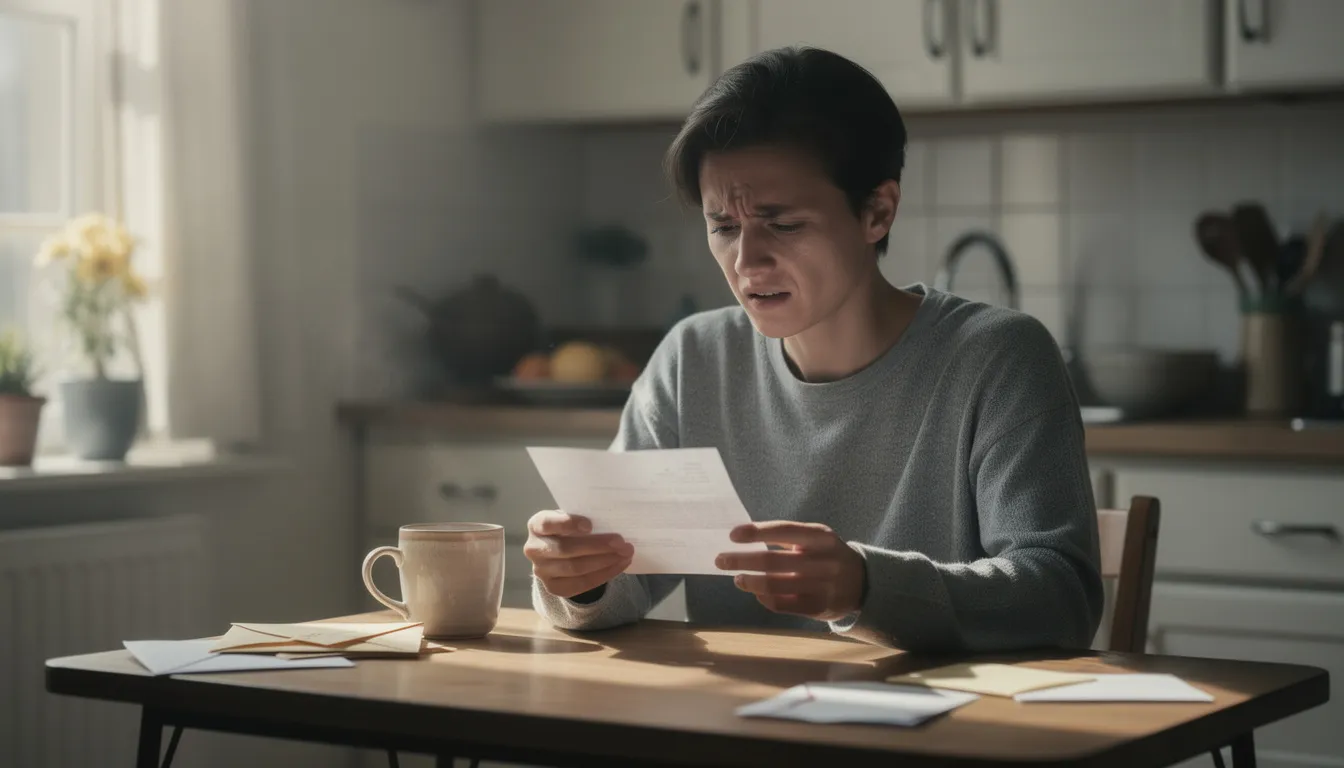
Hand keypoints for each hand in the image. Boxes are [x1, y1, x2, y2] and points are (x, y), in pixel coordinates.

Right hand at [524, 510, 634, 598]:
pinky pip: (581, 583)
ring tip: (625, 554)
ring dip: (605, 561)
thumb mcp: (571, 518)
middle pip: (566, 549)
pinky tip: (620, 565)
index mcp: (537, 525)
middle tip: (621, 542)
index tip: (590, 525)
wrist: (560, 553)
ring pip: (575, 568)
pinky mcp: (553, 587)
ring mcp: (541, 570)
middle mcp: (534, 548)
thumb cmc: (570, 528)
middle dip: (597, 546)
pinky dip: (604, 574)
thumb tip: (613, 522)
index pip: (548, 523)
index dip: (568, 524)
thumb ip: (584, 519)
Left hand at [715, 521, 866, 620]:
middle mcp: (823, 561)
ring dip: (749, 582)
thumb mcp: (816, 539)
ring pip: (774, 585)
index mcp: (821, 537)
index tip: (732, 535)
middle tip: (720, 560)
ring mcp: (823, 587)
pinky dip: (764, 599)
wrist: (863, 583)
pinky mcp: (819, 609)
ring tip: (737, 579)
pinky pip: (783, 605)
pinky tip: (756, 593)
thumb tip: (743, 540)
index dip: (756, 532)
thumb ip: (787, 538)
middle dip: (741, 560)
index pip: (783, 530)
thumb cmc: (827, 555)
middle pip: (772, 561)